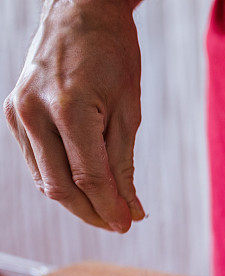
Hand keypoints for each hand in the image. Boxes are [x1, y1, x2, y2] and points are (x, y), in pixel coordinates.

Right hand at [3, 0, 142, 232]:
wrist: (81, 13)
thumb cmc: (114, 57)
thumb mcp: (130, 110)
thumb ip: (124, 162)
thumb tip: (131, 209)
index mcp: (68, 107)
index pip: (89, 175)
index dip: (110, 206)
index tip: (130, 223)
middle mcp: (34, 112)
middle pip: (61, 185)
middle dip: (92, 211)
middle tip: (120, 223)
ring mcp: (17, 112)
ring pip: (45, 178)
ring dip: (76, 201)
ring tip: (106, 210)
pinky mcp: (12, 112)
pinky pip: (36, 161)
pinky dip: (59, 179)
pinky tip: (84, 187)